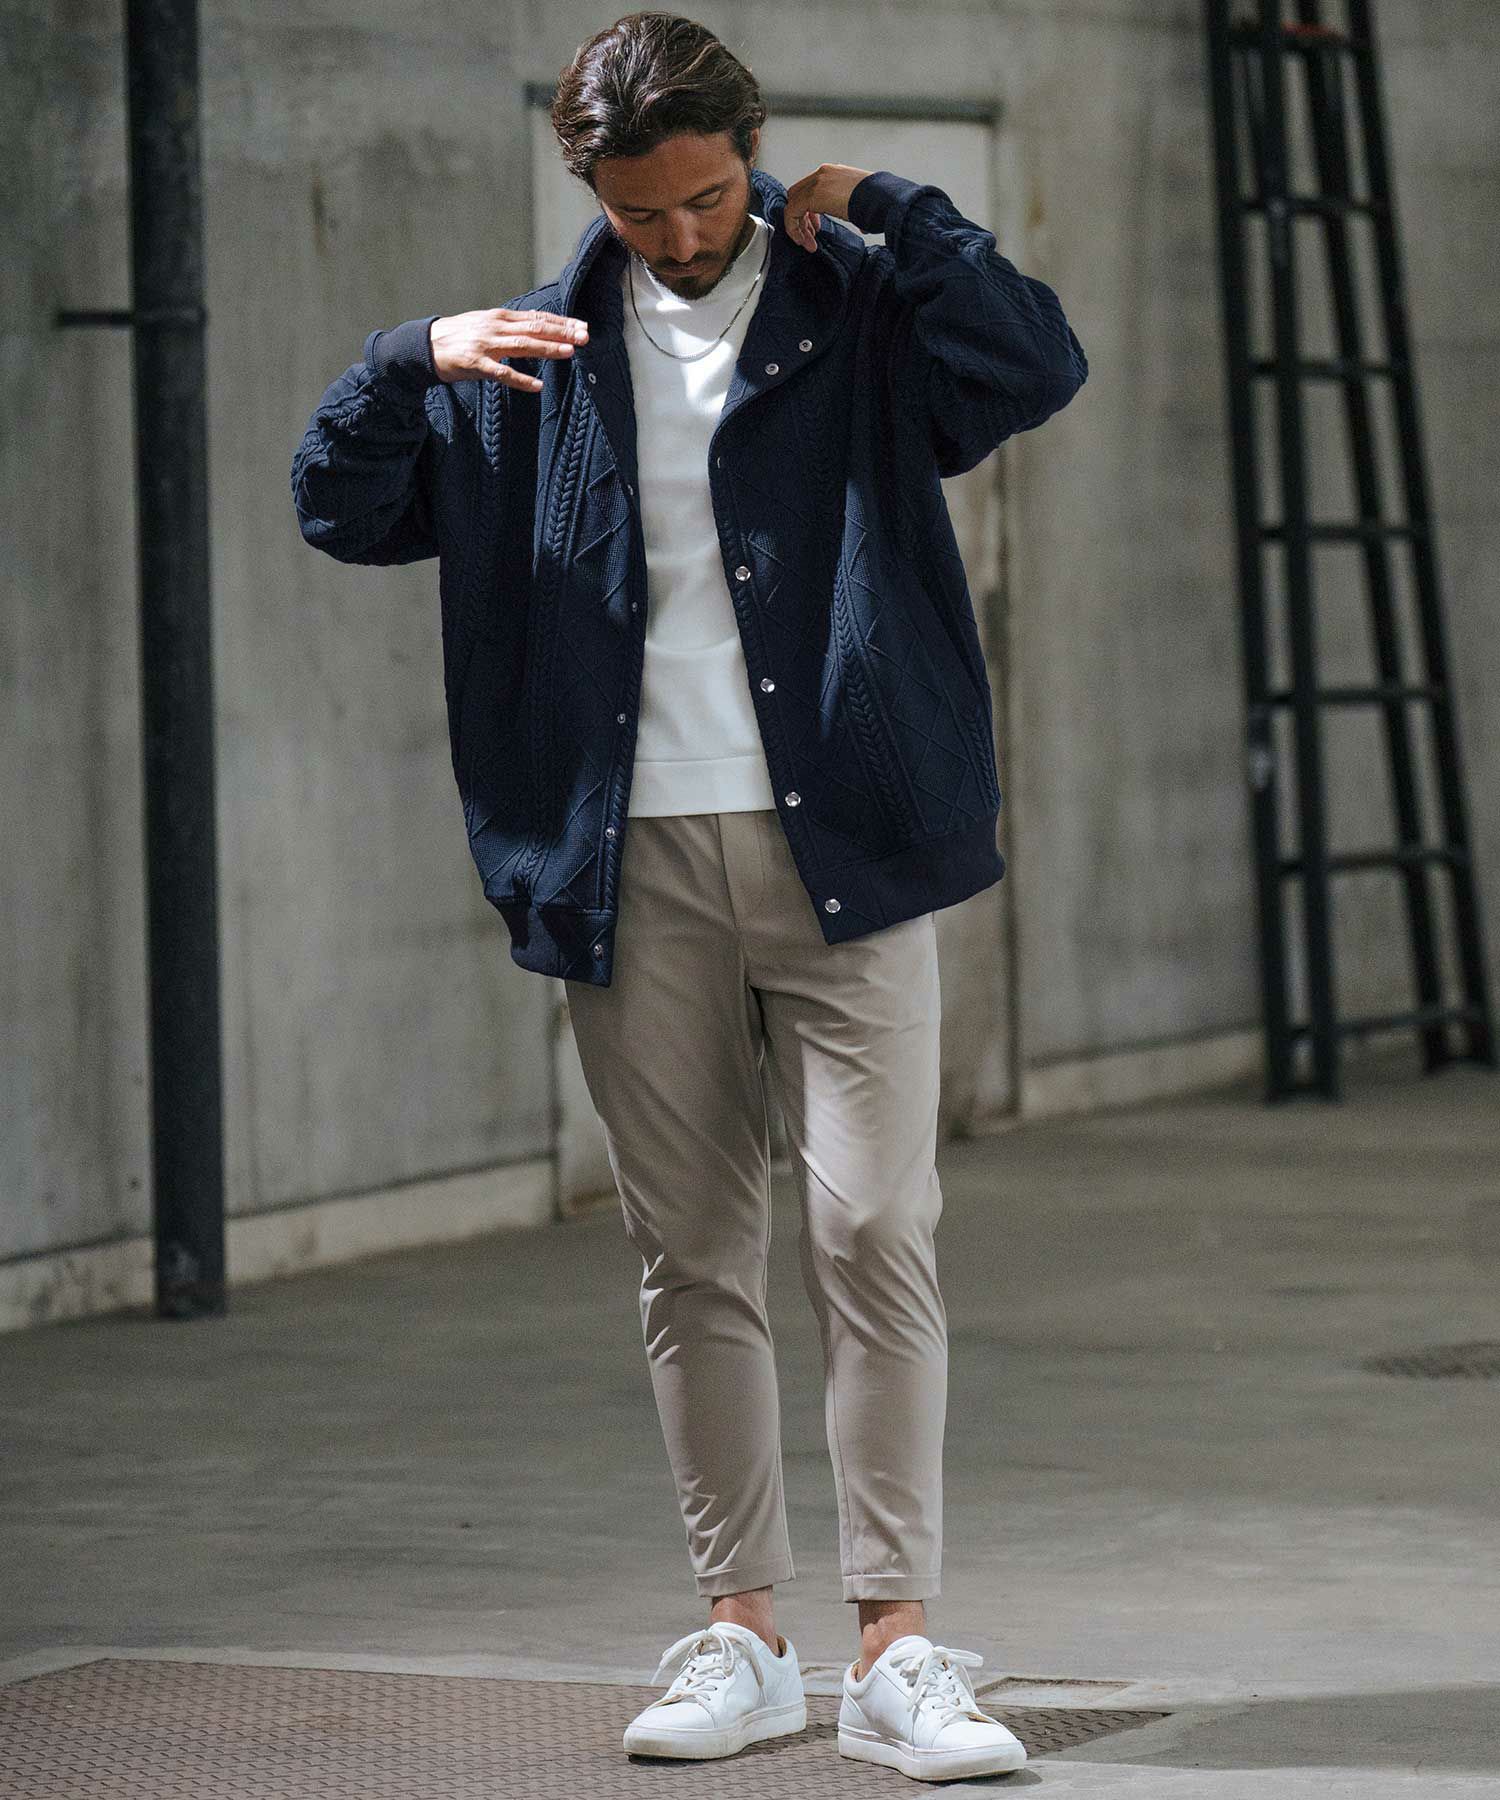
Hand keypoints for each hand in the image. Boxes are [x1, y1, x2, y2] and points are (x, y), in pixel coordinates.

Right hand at [429, 307, 588, 390]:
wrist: (426, 345)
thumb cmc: (460, 336)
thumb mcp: (486, 324)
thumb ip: (511, 325)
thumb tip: (535, 322)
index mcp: (500, 317)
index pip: (537, 317)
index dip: (561, 321)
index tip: (582, 325)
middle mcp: (496, 327)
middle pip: (535, 327)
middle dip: (561, 331)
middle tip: (585, 336)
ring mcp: (486, 345)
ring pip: (522, 345)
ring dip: (547, 348)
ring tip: (569, 352)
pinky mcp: (477, 364)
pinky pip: (502, 373)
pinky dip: (521, 379)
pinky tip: (537, 385)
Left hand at [781, 163, 873, 251]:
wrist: (882, 198)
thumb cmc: (878, 201)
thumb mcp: (859, 202)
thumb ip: (851, 209)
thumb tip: (861, 225)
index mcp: (833, 173)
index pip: (810, 189)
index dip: (809, 212)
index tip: (816, 228)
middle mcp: (823, 174)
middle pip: (798, 195)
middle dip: (802, 219)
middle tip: (810, 236)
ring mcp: (817, 182)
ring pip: (794, 204)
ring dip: (798, 227)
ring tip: (808, 244)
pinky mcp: (813, 194)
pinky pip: (792, 212)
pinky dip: (794, 228)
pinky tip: (802, 240)